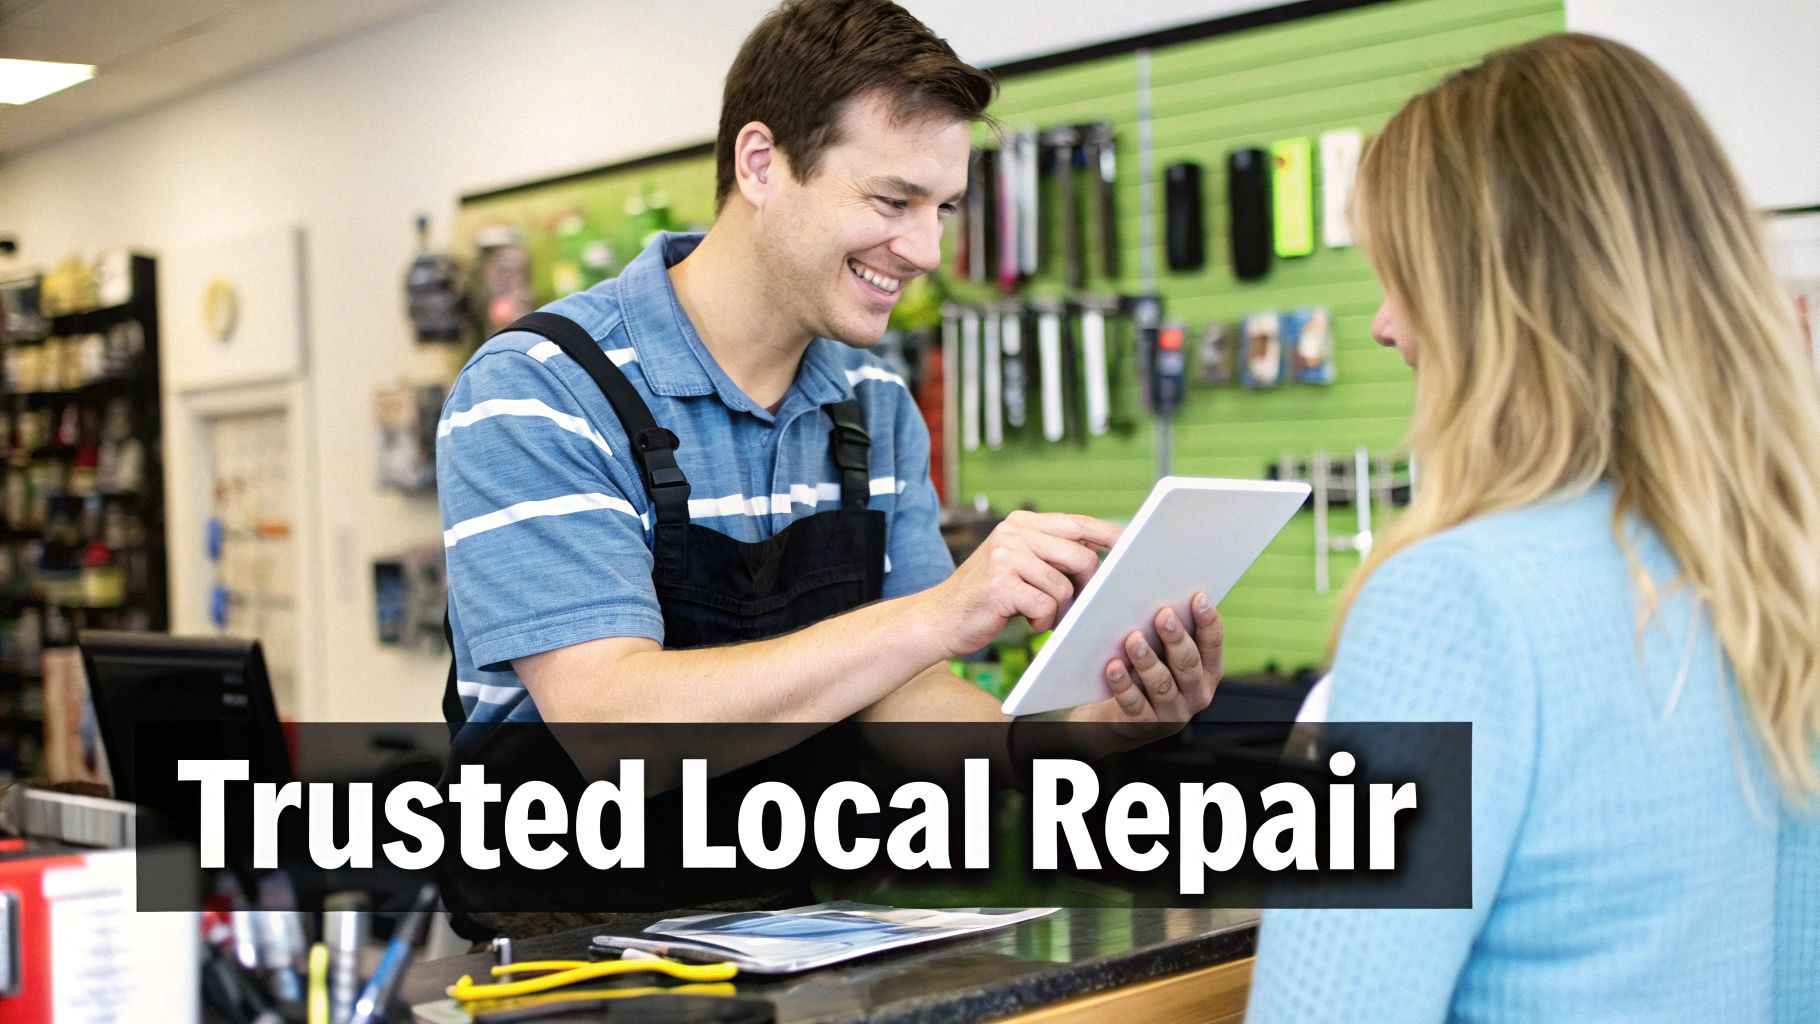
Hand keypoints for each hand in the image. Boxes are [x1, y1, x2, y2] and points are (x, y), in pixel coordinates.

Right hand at [924, 510, 1121, 657]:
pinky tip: (1026, 620)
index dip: (1108, 535)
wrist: (939, 618)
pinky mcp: (1001, 583)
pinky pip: (1046, 605)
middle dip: (1084, 588)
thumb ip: (1050, 554)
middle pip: (1081, 557)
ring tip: (1037, 614)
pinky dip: (1042, 621)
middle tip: (1071, 605)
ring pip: (1064, 587)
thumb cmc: (986, 596)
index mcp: (1022, 522)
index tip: (1131, 545)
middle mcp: (1013, 532)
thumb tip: (1101, 557)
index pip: (1077, 523)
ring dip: (1058, 610)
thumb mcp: (1016, 563)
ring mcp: (1006, 555)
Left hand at [1069, 592, 1223, 738]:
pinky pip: (1134, 705)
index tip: (1198, 597)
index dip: (1208, 621)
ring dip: (1148, 660)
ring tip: (1133, 639)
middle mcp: (1196, 694)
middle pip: (1188, 664)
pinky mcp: (1143, 725)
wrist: (1122, 718)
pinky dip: (1123, 685)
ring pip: (1162, 684)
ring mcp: (1172, 713)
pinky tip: (1113, 667)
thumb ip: (1169, 630)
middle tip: (1162, 615)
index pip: (1213, 644)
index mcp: (1208, 671)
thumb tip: (1161, 593)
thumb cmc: (1145, 672)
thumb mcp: (1164, 652)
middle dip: (1177, 638)